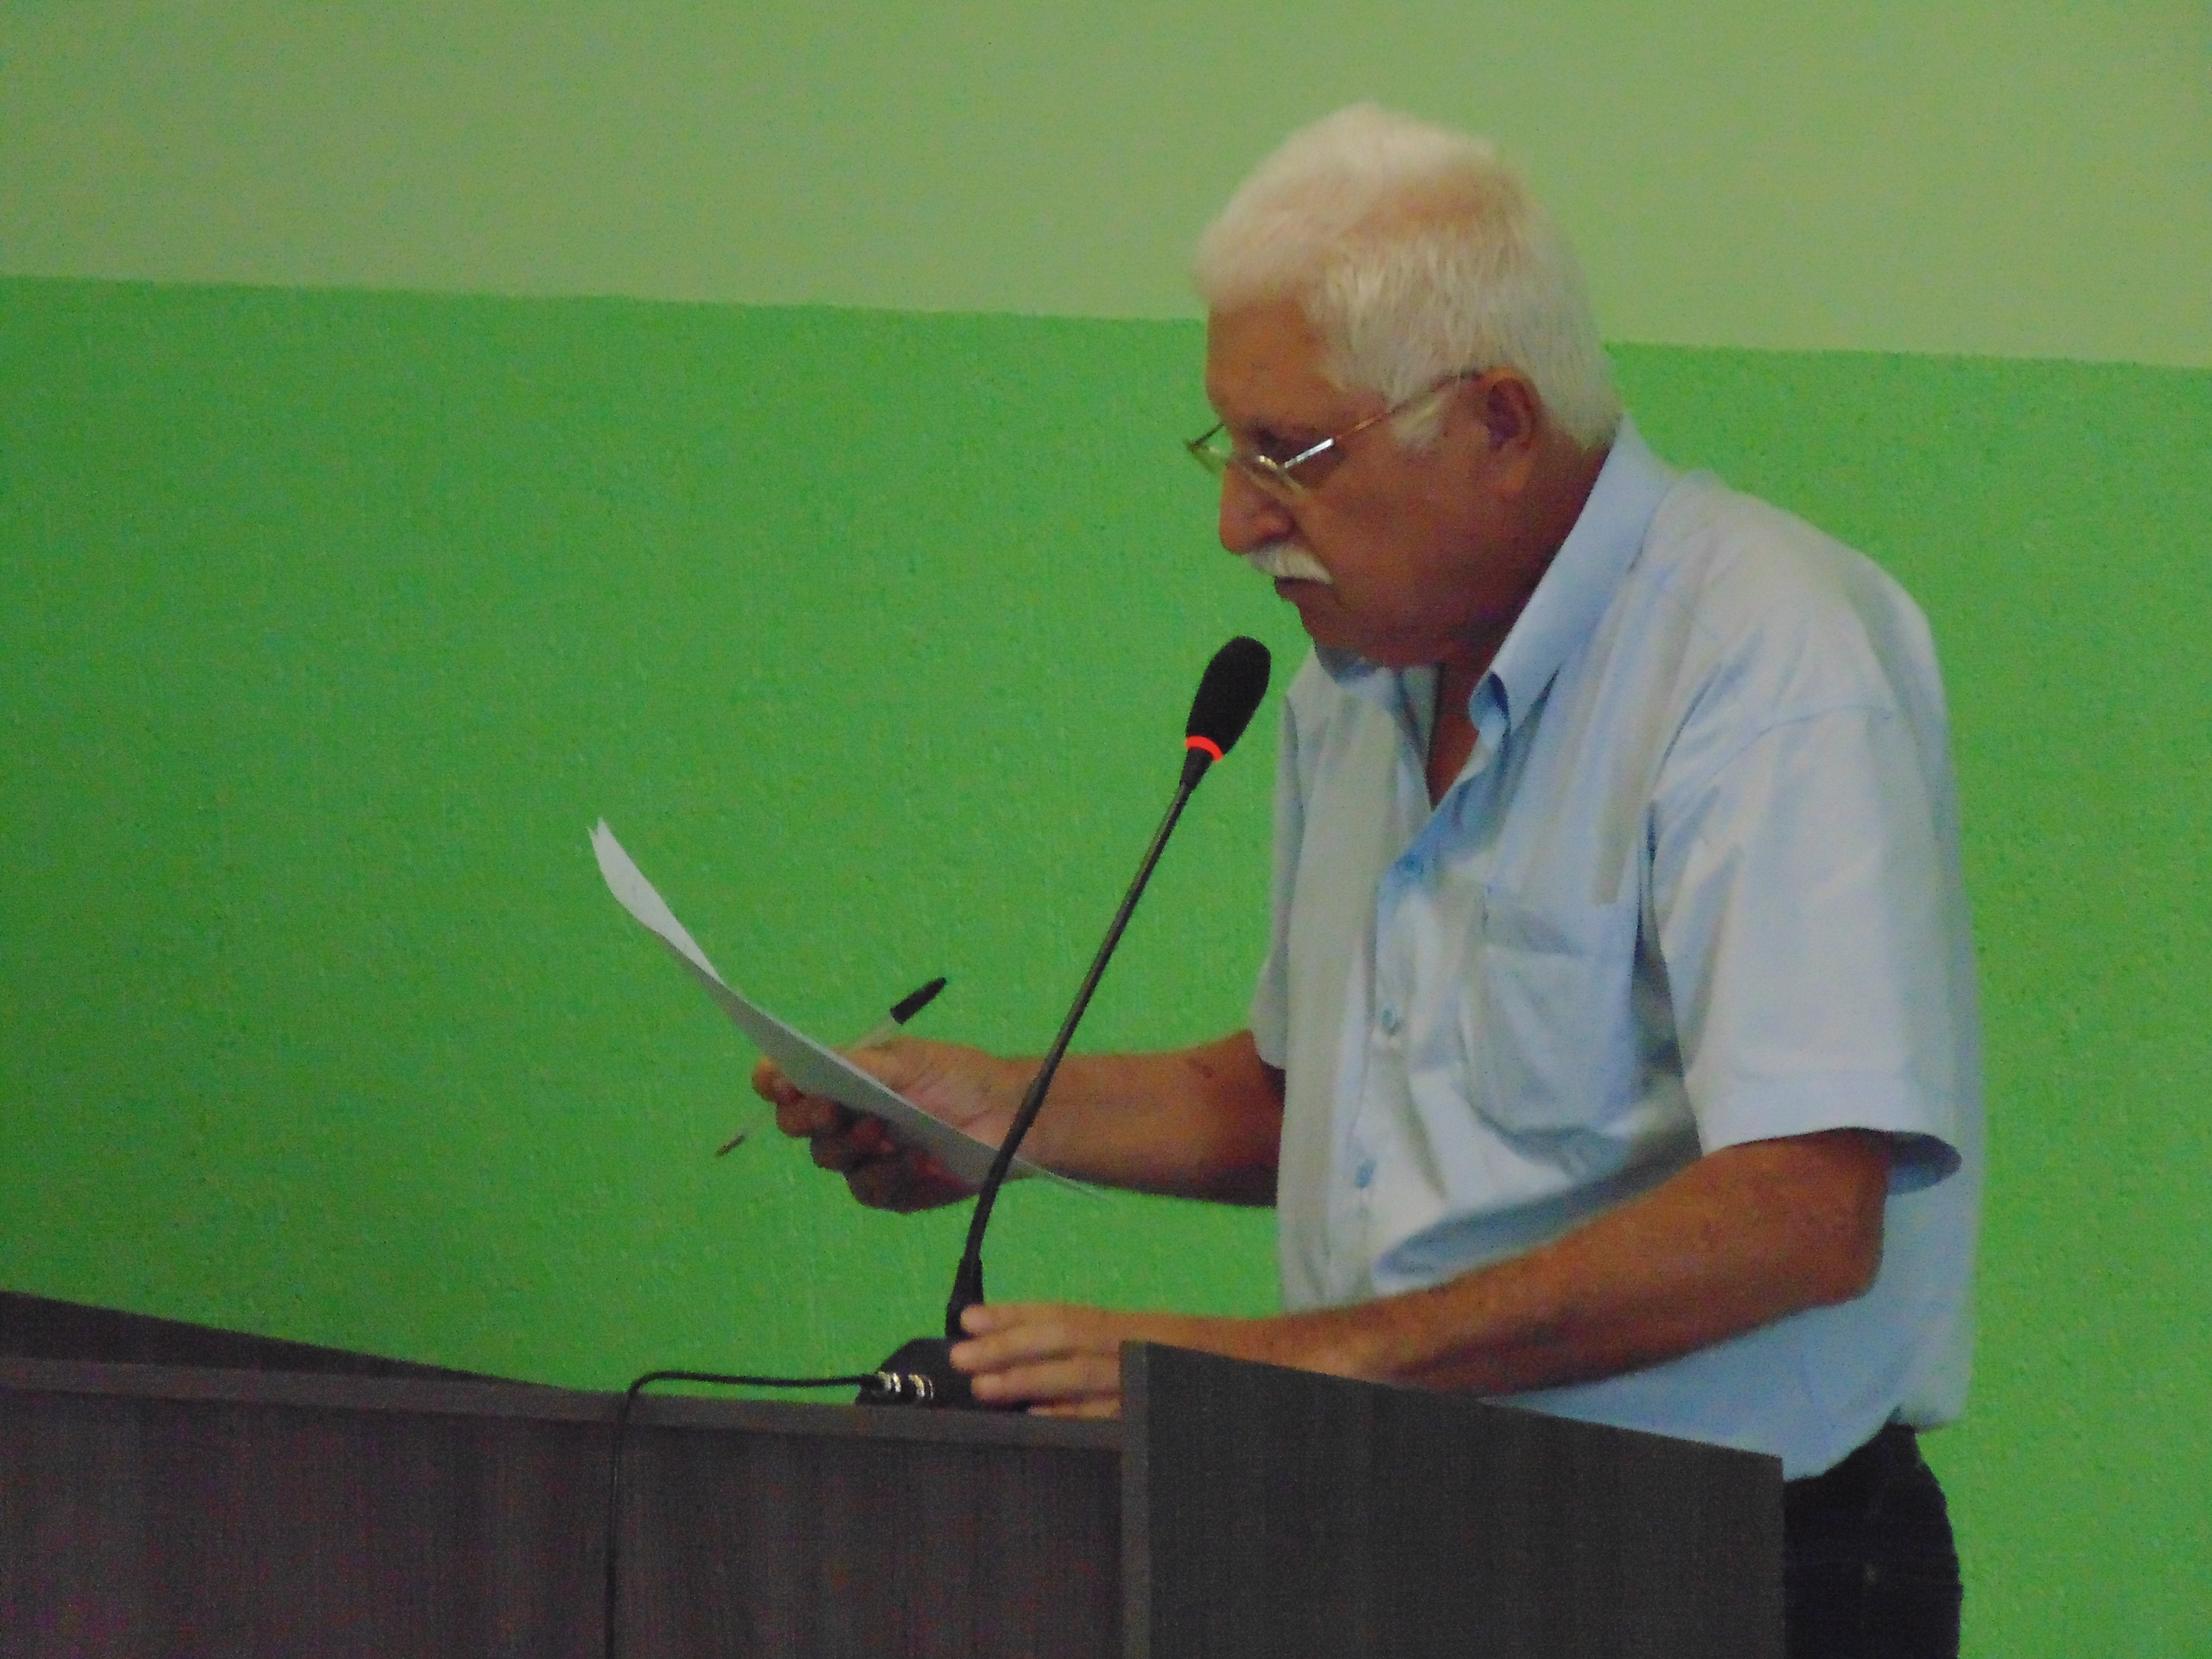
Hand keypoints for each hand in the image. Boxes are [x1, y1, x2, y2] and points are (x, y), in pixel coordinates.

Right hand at [750, 1037, 1024, 1212]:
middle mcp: (845, 1118)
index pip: (790, 1083)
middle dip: (806, 1116)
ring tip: (882, 1131)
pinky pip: (866, 1189)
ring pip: (828, 1158)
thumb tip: (799, 1065)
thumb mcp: (908, 1060)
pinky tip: (913, 1162)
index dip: (775, 1083)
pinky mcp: (890, 1190)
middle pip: (796, 1125)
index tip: (778, 1082)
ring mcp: (864, 1157)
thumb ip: (855, 1065)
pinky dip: (885, 1174)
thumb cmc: (960, 1078)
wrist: (1011, 1117)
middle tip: (830, 1109)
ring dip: (849, 1144)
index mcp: (844, 1080)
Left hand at [949, 1302, 1277, 1417]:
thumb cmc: (1223, 1360)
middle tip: (958, 1353)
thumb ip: (1117, 1349)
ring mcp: (1153, 1377)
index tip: (971, 1317)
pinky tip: (1039, 1421)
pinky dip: (1075, 1417)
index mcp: (1138, 1326)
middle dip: (1009, 1345)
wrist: (1298, 1362)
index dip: (1016, 1315)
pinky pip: (1114, 1414)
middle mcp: (1142, 1345)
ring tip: (982, 1385)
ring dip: (1028, 1381)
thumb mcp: (1164, 1344)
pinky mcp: (1165, 1407)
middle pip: (1066, 1341)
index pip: (1067, 1316)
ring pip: (1082, 1377)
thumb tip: (1051, 1355)